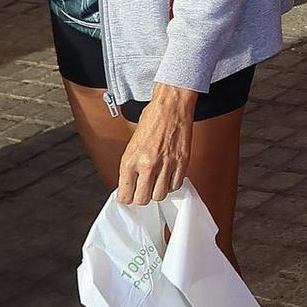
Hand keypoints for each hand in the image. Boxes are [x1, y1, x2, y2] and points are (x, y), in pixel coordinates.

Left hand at [115, 85, 196, 204]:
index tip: (130, 194)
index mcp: (130, 160)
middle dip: (142, 197)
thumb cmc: (152, 120)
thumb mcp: (132, 145)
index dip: (127, 197)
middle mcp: (147, 165)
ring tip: (157, 181)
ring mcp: (166, 165)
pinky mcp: (182, 162)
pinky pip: (176, 185)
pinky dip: (172, 184)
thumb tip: (130, 184)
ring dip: (158, 191)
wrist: (171, 106)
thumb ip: (131, 167)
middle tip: (143, 189)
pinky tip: (168, 175)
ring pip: (160, 196)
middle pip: (142, 200)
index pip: (125, 195)